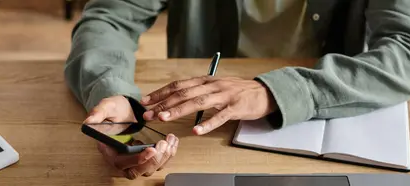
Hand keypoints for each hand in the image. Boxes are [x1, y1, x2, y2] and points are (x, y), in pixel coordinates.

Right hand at [84, 96, 178, 178]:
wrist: (124, 108)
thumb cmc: (114, 109)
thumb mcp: (106, 107)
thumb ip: (97, 113)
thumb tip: (88, 122)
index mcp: (109, 150)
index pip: (121, 163)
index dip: (137, 159)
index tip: (150, 149)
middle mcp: (121, 158)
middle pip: (137, 171)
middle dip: (153, 160)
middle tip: (163, 144)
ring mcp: (134, 159)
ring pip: (150, 168)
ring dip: (163, 157)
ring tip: (169, 141)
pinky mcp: (145, 155)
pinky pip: (158, 161)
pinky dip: (168, 154)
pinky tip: (173, 141)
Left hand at [140, 76, 276, 134]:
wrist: (263, 92)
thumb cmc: (238, 91)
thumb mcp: (216, 86)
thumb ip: (198, 90)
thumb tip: (176, 98)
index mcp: (206, 80)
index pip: (178, 85)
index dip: (161, 92)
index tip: (145, 101)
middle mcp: (213, 85)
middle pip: (184, 93)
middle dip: (163, 103)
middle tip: (148, 113)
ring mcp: (224, 96)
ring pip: (198, 102)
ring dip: (179, 110)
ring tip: (164, 118)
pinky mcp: (235, 107)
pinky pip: (220, 116)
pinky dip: (207, 124)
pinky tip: (196, 131)